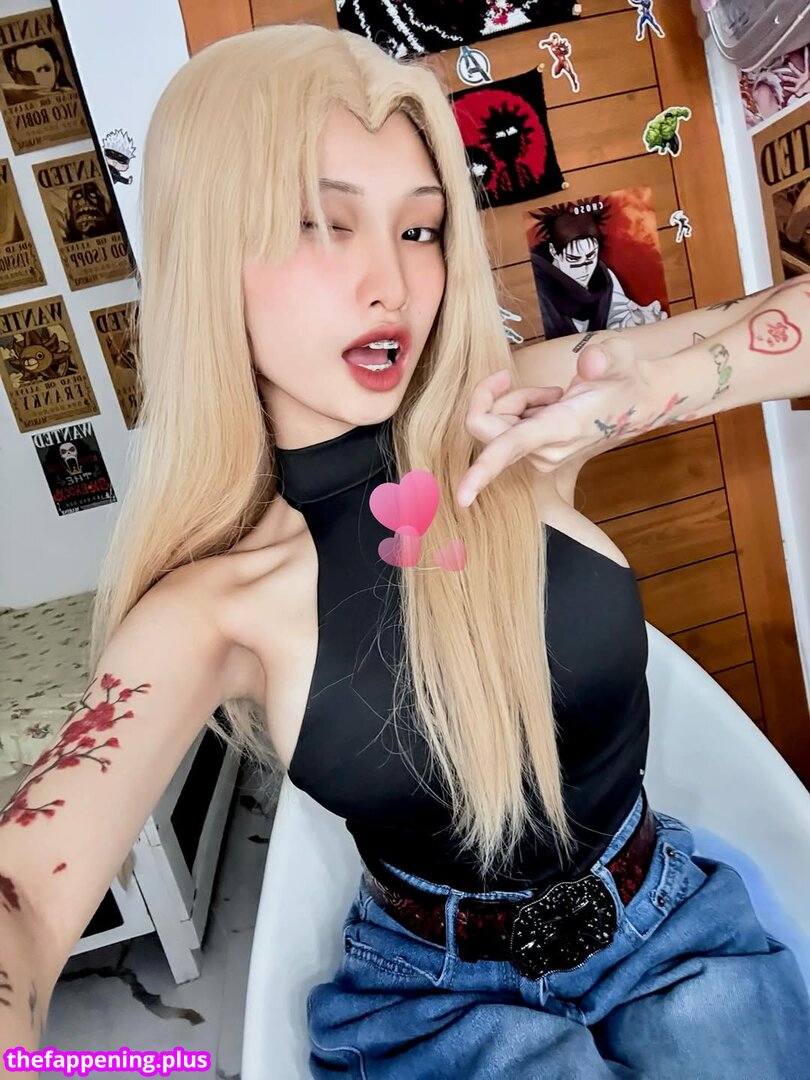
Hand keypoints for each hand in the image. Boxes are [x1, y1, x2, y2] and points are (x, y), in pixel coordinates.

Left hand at [456, 337, 686, 506]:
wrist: (640, 403)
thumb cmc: (626, 380)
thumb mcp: (621, 358)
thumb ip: (607, 358)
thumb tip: (591, 362)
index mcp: (558, 429)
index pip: (508, 447)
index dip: (481, 471)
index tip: (460, 497)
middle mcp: (545, 450)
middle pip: (489, 426)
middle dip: (504, 397)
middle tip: (546, 387)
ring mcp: (539, 455)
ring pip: (498, 425)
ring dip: (519, 402)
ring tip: (556, 396)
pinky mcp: (536, 453)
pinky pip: (507, 429)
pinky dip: (522, 410)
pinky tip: (553, 405)